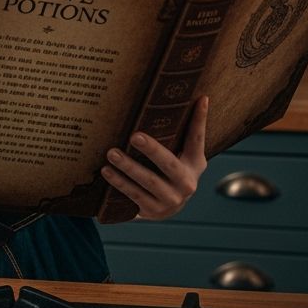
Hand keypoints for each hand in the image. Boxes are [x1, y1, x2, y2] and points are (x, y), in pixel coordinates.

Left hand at [101, 96, 208, 219]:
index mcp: (195, 163)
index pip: (198, 138)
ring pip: (148, 181)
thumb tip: (181, 96)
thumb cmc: (169, 170)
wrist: (166, 206)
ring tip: (111, 154)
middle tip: (135, 136)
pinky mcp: (154, 211)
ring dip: (128, 167)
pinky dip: (119, 183)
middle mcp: (187, 183)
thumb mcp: (179, 154)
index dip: (200, 119)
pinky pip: (134, 195)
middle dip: (152, 150)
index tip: (200, 99)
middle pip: (169, 164)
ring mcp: (171, 199)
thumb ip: (179, 133)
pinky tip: (106, 172)